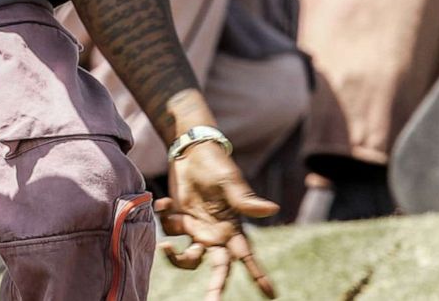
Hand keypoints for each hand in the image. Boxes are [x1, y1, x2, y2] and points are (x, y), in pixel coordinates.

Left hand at [158, 141, 278, 299]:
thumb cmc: (216, 165)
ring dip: (176, 257)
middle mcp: (215, 234)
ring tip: (166, 246)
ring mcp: (195, 230)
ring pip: (187, 259)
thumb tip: (273, 209)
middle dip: (215, 287)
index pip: (248, 256)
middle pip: (218, 268)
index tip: (271, 296)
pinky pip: (168, 231)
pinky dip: (165, 218)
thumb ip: (246, 200)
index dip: (259, 275)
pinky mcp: (178, 221)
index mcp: (233, 227)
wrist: (191, 151)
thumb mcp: (230, 182)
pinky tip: (166, 201)